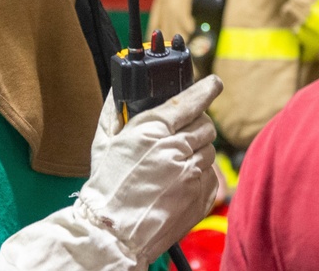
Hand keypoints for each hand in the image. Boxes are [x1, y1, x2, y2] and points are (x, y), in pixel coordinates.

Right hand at [77, 75, 222, 264]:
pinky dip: (199, 175)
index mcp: (151, 131)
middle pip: (205, 125)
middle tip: (179, 135)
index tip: (214, 83)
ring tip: (174, 165)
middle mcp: (176, 150)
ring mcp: (192, 175)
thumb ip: (114, 111)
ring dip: (196, 152)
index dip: (205, 90)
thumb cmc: (106, 188)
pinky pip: (211, 175)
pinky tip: (178, 183)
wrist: (114, 234)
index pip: (188, 101)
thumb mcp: (104, 143)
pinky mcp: (202, 197)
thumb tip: (120, 87)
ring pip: (210, 150)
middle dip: (196, 126)